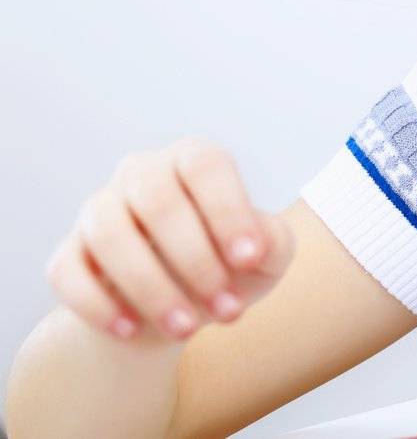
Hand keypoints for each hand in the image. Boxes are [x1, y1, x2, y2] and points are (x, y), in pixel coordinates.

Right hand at [45, 137, 294, 343]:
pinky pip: (68, 273)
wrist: (179, 308)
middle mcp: (142, 173)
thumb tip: (256, 242)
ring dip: (152, 287)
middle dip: (196, 260)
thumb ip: (274, 242)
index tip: (249, 259)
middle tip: (228, 309)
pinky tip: (131, 330)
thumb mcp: (266, 257)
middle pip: (158, 201)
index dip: (228, 210)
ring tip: (187, 328)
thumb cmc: (229, 267)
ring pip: (110, 235)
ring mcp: (99, 210)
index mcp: (193, 160)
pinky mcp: (69, 253)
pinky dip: (98, 305)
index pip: (205, 166)